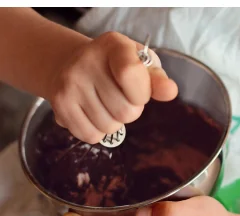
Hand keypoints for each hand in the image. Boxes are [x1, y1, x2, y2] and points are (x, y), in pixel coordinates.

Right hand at [46, 31, 177, 143]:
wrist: (71, 64)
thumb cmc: (113, 66)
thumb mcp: (139, 64)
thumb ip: (157, 79)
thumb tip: (171, 93)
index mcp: (113, 45)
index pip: (131, 74)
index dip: (141, 93)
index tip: (138, 91)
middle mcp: (86, 62)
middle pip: (126, 111)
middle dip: (130, 111)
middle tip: (119, 97)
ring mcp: (70, 85)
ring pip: (110, 128)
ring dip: (114, 122)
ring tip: (104, 104)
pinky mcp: (60, 106)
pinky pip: (92, 136)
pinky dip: (98, 130)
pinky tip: (92, 113)